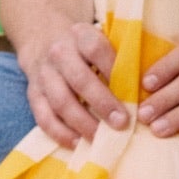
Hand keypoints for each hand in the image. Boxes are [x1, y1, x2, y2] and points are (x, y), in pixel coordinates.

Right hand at [21, 20, 126, 148]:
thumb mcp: (99, 38)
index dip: (114, 69)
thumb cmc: (85, 46)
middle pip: (80, 80)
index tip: (132, 90)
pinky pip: (44, 117)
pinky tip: (77, 143)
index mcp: (80, 35)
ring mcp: (43, 74)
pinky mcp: (33, 94)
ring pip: (61, 101)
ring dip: (83, 123)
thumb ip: (119, 57)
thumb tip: (145, 89)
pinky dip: (60, 133)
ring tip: (101, 138)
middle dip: (102, 103)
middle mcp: (59, 53)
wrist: (43, 40)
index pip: (97, 49)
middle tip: (122, 122)